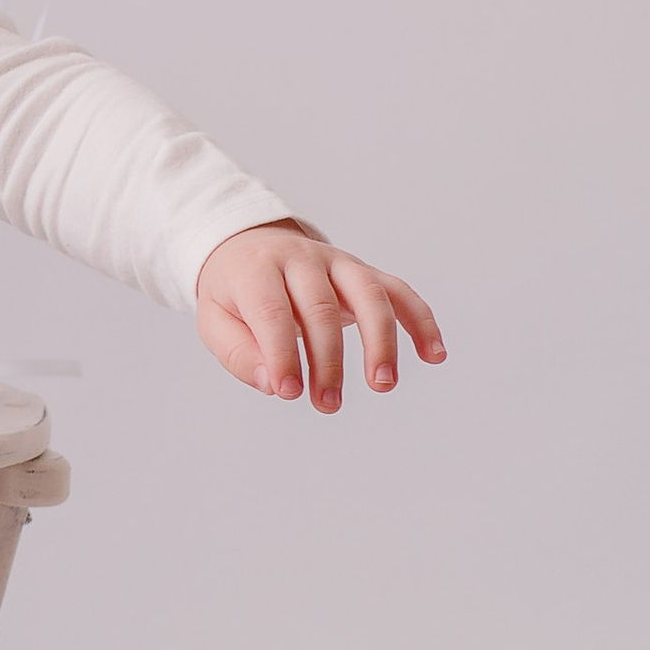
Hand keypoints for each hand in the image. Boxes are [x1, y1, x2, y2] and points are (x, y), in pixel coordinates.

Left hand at [195, 222, 443, 413]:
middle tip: (326, 404)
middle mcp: (300, 259)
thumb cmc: (234, 294)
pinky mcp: (362, 271)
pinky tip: (434, 354)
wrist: (248, 245)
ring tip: (382, 384)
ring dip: (380, 340)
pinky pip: (398, 291)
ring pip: (368, 293)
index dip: (282, 353)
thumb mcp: (215, 320)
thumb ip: (238, 354)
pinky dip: (420, 320)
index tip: (288, 392)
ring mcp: (336, 262)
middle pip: (321, 307)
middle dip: (328, 361)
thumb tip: (273, 384)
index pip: (272, 311)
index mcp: (256, 269)